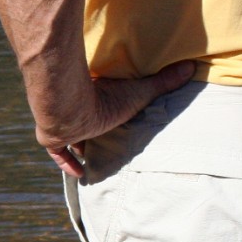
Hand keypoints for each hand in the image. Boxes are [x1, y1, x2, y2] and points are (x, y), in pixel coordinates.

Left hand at [41, 61, 195, 177]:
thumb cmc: (102, 99)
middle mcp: (75, 112)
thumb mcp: (137, 93)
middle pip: (86, 122)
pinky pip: (58, 153)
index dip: (106, 113)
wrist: (68, 108)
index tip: (113, 118)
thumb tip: (190, 66)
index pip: (100, 106)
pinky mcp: (51, 139)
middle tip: (106, 140)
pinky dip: (67, 163)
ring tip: (94, 156)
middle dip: (93, 131)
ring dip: (80, 144)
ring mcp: (61, 126)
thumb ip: (161, 82)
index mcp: (94, 99)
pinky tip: (79, 174)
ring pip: (70, 136)